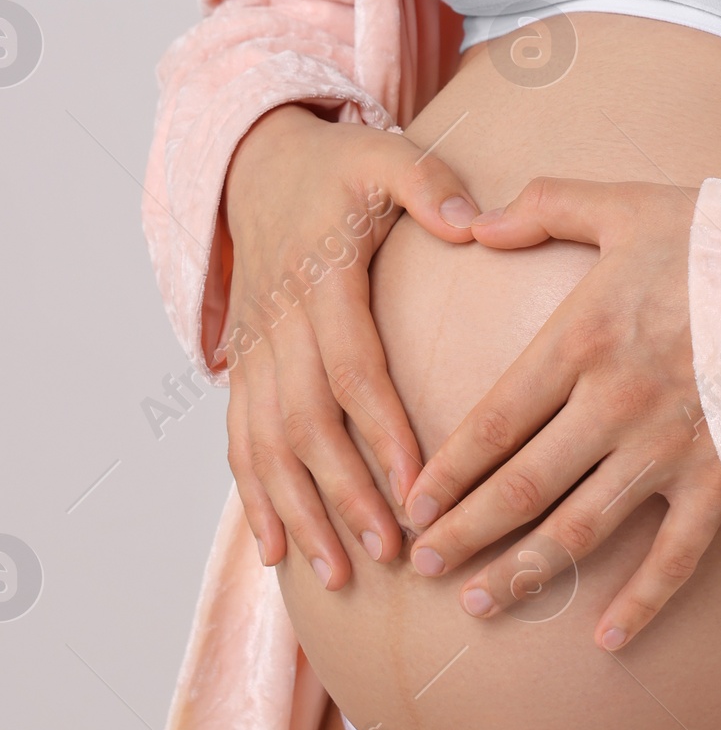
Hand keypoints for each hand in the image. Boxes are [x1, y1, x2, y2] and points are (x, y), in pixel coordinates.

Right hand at [222, 103, 481, 589]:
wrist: (258, 165)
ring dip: (299, 512)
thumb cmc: (338, 167)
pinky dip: (255, 499)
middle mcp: (280, 323)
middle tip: (388, 552)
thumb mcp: (385, 156)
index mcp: (321, 278)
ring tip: (337, 573)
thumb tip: (472, 222)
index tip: (416, 485)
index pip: (352, 367)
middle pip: (308, 422)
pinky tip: (278, 553)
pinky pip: (239, 440)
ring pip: (267, 444)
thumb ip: (429, 185)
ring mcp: (255, 349)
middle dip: (345, 492)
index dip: (381, 430)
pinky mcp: (242, 366)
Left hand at [403, 177, 720, 650]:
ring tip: (480, 604)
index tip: (412, 505)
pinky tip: (606, 638)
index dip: (446, 472)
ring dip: (523, 573)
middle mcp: (615, 404)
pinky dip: (640, 602)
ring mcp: (668, 449)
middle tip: (423, 566)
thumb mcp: (628, 205)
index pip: (492, 422)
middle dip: (464, 534)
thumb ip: (546, 207)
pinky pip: (674, 556)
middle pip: (520, 487)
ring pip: (579, 530)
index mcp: (583, 338)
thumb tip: (474, 223)